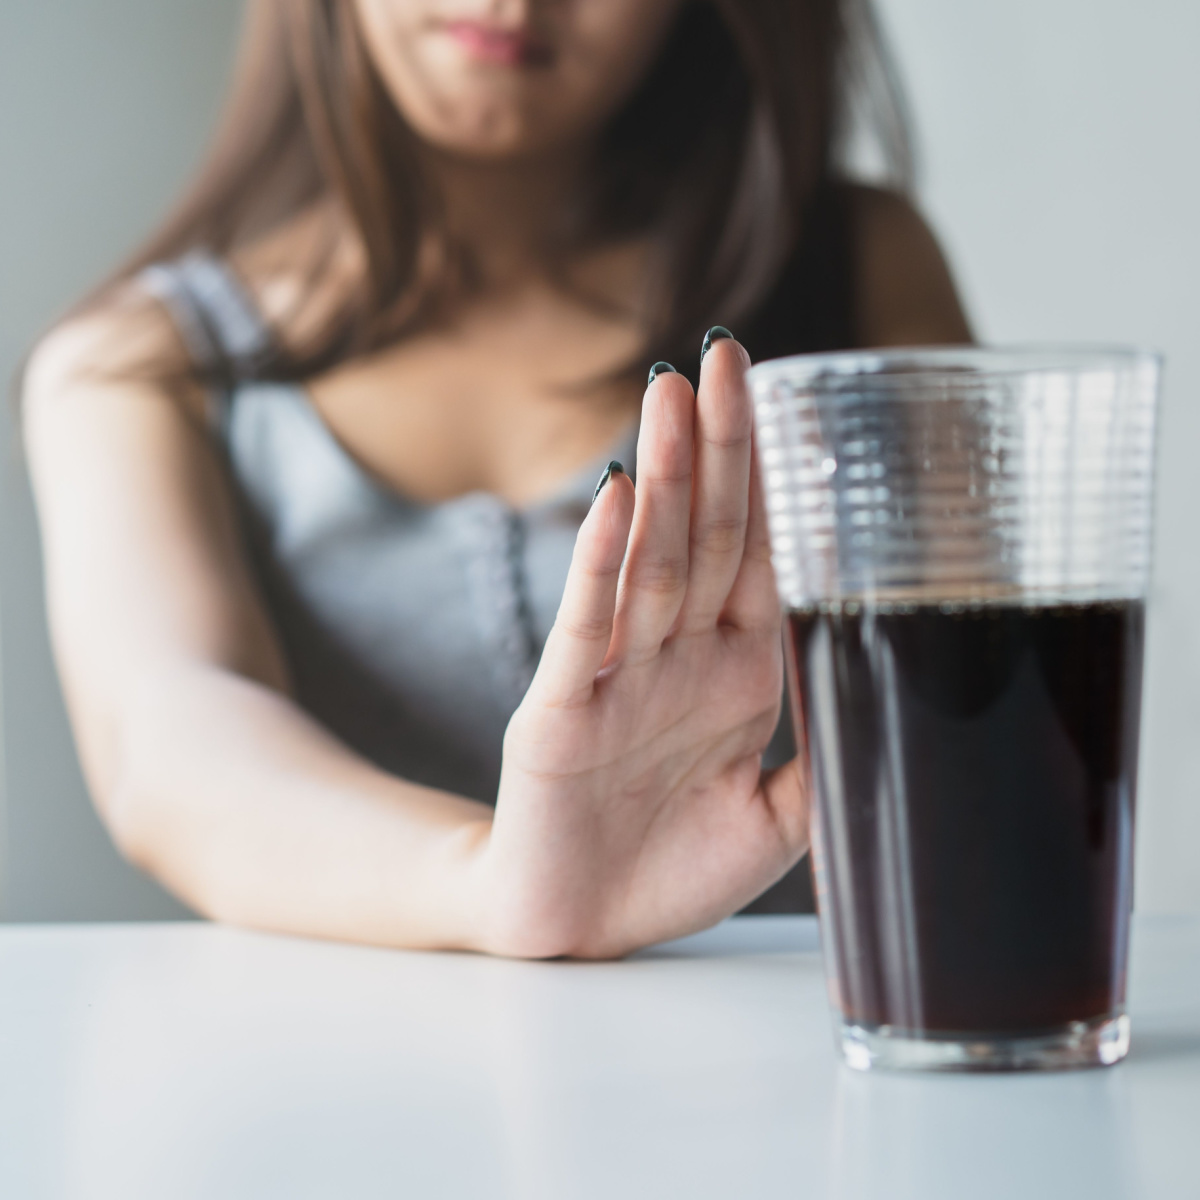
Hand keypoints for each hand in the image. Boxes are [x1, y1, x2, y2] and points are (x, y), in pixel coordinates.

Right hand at [471, 336, 807, 958]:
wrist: (578, 926)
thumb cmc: (668, 871)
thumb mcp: (776, 823)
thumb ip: (826, 759)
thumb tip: (893, 693)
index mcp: (734, 675)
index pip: (758, 557)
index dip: (772, 481)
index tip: (784, 399)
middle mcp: (676, 659)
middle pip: (704, 535)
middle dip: (717, 446)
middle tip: (723, 356)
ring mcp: (614, 677)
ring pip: (648, 563)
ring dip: (662, 479)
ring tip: (669, 395)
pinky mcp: (558, 712)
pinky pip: (582, 628)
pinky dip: (598, 565)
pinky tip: (613, 501)